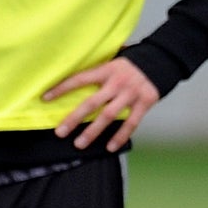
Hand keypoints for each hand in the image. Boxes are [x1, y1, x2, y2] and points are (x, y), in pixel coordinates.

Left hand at [44, 56, 158, 151]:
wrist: (162, 60)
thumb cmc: (129, 65)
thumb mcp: (112, 61)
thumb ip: (96, 71)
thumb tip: (69, 74)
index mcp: (106, 70)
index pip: (79, 79)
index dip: (61, 88)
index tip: (45, 98)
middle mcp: (117, 82)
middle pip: (92, 102)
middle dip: (74, 118)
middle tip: (60, 132)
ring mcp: (131, 93)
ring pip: (109, 115)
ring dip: (93, 131)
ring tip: (79, 144)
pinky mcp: (145, 102)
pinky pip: (132, 122)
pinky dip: (121, 136)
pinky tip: (110, 147)